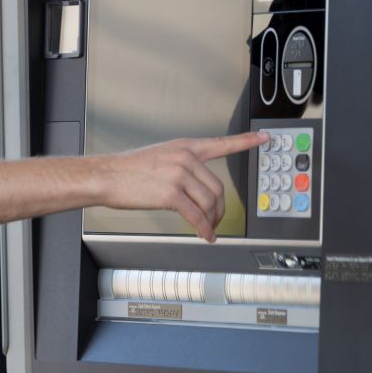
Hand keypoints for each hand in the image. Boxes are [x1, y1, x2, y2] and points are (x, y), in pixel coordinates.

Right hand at [99, 131, 266, 242]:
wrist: (107, 176)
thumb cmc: (129, 169)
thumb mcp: (161, 156)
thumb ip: (183, 165)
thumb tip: (199, 185)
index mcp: (185, 146)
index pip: (222, 143)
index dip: (246, 141)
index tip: (264, 137)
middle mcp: (185, 157)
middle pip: (218, 187)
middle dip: (220, 209)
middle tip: (217, 220)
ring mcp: (178, 174)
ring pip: (209, 203)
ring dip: (212, 221)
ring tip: (207, 228)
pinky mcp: (170, 194)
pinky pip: (196, 215)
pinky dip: (204, 229)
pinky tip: (204, 235)